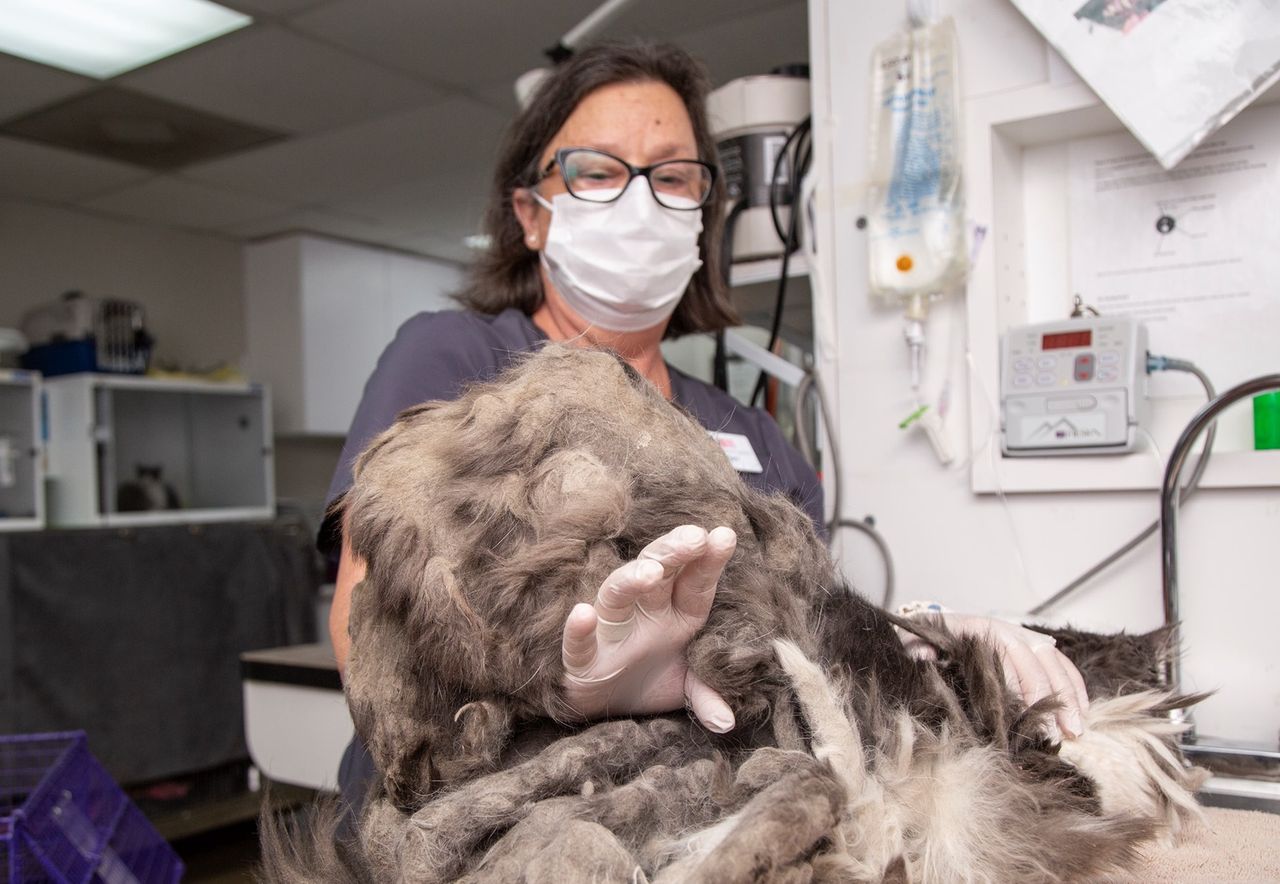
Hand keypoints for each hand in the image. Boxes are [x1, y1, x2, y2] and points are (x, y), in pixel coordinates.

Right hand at [560, 525, 737, 732]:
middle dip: (674, 553)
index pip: (695, 583)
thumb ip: (707, 695)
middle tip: (694, 536)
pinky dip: (578, 630)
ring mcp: (611, 631)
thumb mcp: (686, 688)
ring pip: (615, 595)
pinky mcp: (582, 659)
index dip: (709, 560)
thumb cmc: (650, 681)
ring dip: (630, 580)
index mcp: (677, 615)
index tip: (725, 536)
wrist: (606, 709)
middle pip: (658, 572)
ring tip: (650, 572)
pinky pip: (578, 643)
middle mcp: (644, 614)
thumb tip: (727, 721)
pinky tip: (583, 614)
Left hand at [901, 614, 1089, 738]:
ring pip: (1055, 661)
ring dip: (1071, 694)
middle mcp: (1005, 631)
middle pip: (1041, 660)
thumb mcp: (915, 645)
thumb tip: (924, 656)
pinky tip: (1083, 710)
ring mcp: (1019, 637)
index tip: (1040, 721)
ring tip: (1079, 727)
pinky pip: (1058, 663)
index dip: (1030, 690)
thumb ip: (920, 651)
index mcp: (979, 630)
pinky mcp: (1028, 648)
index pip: (1014, 658)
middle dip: (1058, 697)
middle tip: (1069, 731)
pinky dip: (1072, 685)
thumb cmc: (922, 643)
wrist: (926, 631)